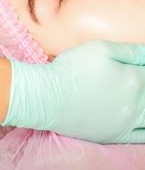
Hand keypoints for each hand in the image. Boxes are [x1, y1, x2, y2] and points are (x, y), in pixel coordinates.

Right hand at [2, 40, 144, 143]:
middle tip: (136, 83)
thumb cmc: (73, 69)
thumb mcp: (100, 48)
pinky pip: (141, 137)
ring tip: (139, 100)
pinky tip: (142, 122)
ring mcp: (126, 122)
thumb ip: (129, 51)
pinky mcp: (114, 135)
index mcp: (134, 79)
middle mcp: (135, 103)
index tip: (140, 68)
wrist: (49, 96)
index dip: (144, 68)